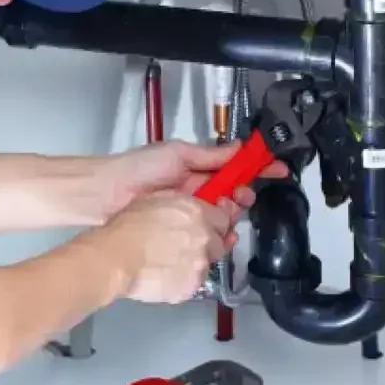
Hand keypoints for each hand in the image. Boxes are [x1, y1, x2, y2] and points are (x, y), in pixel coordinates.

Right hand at [84, 190, 236, 303]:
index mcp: (198, 213)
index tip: (207, 225)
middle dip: (208, 244)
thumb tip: (199, 210)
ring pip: (207, 265)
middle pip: (220, 243)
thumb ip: (184, 204)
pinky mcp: (191, 288)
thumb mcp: (157, 200)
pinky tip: (165, 276)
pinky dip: (183, 280)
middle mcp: (206, 239)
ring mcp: (200, 266)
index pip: (225, 218)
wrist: (115, 258)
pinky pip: (193, 283)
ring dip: (195, 263)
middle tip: (184, 246)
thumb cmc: (128, 225)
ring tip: (170, 263)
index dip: (216, 222)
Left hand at [97, 140, 289, 219]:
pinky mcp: (181, 230)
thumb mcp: (178, 154)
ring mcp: (189, 211)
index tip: (278, 169)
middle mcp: (196, 190)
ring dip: (232, 215)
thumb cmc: (137, 169)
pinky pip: (207, 233)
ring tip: (227, 214)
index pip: (234, 167)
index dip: (256, 168)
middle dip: (244, 195)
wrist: (106, 196)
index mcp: (196, 168)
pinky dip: (219, 234)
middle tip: (241, 198)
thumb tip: (239, 148)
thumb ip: (210, 155)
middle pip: (233, 194)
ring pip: (223, 216)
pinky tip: (222, 235)